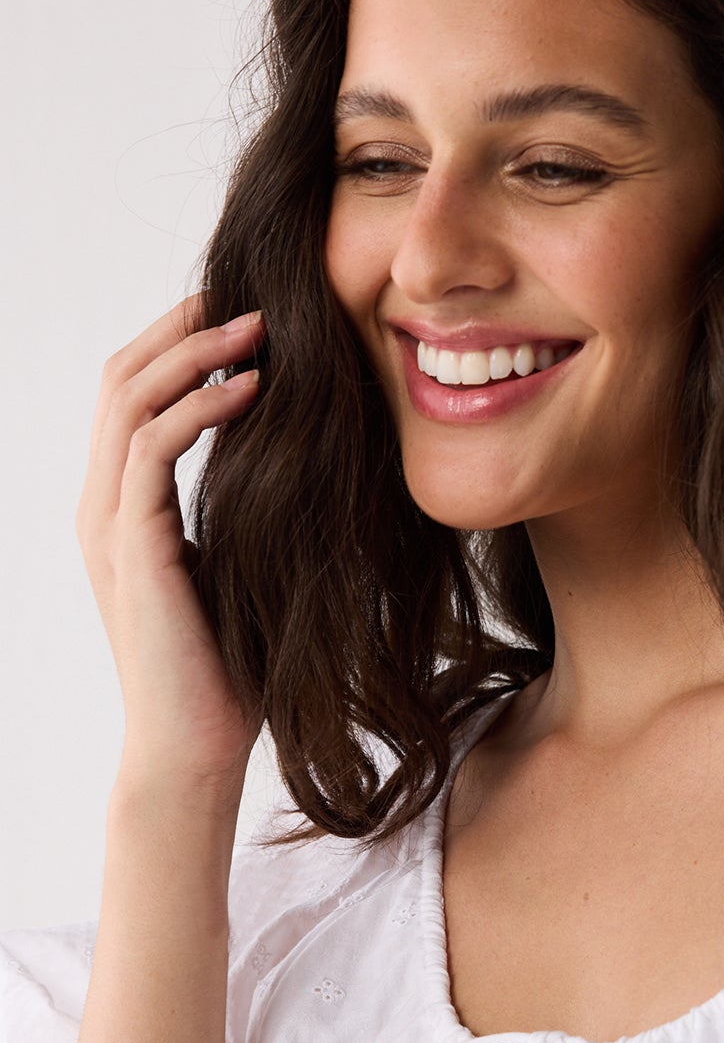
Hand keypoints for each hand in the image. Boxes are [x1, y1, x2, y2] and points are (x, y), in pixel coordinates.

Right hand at [76, 292, 266, 797]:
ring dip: (191, 351)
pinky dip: (198, 407)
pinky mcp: (131, 546)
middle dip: (180, 326)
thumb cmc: (228, 669)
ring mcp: (108, 523)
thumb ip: (245, 511)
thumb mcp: (242, 567)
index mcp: (124, 507)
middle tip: (248, 295)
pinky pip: (151, 448)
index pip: (134, 395)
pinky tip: (251, 389)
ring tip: (256, 325)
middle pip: (119, 377)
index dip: (179, 344)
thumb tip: (301, 462)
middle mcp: (103, 505)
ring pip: (128, 398)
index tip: (244, 315)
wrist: (195, 747)